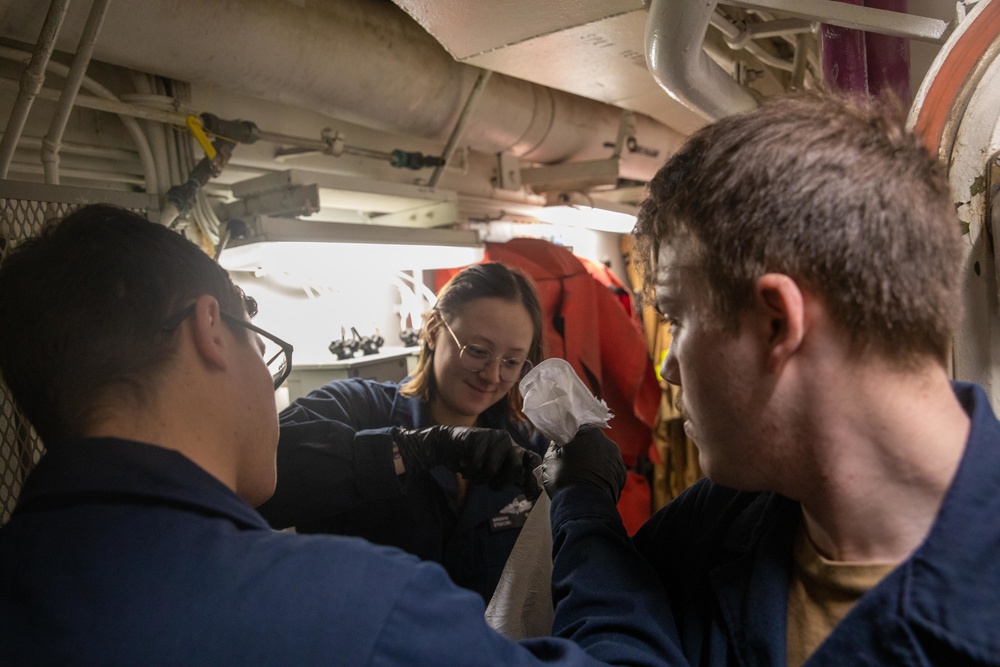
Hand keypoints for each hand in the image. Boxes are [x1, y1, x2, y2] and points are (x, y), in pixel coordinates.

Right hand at [393, 426, 541, 494]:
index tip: (529, 494)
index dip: (533, 477)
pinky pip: (476, 465)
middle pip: (516, 468)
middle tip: (491, 485)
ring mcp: (493, 437)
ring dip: (480, 479)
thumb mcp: (496, 469)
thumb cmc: (474, 460)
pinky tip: (465, 468)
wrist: (448, 444)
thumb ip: (512, 478)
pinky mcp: (478, 437)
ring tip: (474, 475)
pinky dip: (469, 472)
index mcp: (515, 448)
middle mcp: (508, 440)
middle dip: (502, 483)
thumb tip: (533, 493)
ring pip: (492, 469)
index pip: (534, 460)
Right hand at [540, 426, 625, 501]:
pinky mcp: (621, 472)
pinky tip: (592, 482)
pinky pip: (609, 468)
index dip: (569, 438)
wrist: (583, 505)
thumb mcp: (550, 458)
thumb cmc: (563, 479)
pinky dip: (602, 473)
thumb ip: (555, 445)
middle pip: (591, 441)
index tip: (563, 448)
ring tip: (583, 475)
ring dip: (594, 461)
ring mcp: (615, 457)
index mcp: (587, 432)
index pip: (577, 429)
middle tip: (572, 463)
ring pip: (602, 455)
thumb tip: (559, 441)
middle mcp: (605, 440)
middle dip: (583, 450)